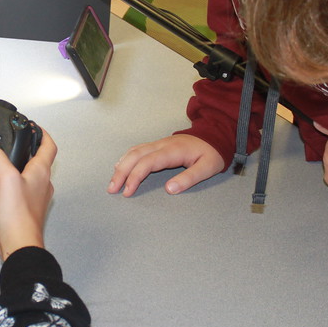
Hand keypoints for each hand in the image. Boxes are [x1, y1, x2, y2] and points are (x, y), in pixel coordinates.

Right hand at [0, 130, 56, 260]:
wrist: (19, 244)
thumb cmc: (19, 216)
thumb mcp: (6, 179)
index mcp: (41, 172)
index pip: (49, 146)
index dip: (42, 133)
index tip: (34, 127)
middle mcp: (40, 183)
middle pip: (33, 161)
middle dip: (19, 152)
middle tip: (7, 147)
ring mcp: (32, 197)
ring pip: (19, 177)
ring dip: (5, 171)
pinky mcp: (22, 209)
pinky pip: (10, 193)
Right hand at [107, 134, 223, 196]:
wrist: (215, 135)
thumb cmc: (211, 153)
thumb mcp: (207, 168)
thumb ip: (189, 179)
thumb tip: (169, 190)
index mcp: (172, 151)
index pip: (147, 163)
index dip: (135, 177)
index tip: (127, 192)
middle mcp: (162, 145)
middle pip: (135, 156)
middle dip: (121, 172)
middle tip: (112, 189)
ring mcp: (159, 143)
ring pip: (134, 151)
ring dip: (121, 165)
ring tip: (113, 181)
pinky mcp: (158, 144)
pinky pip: (138, 149)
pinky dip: (126, 158)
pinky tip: (121, 166)